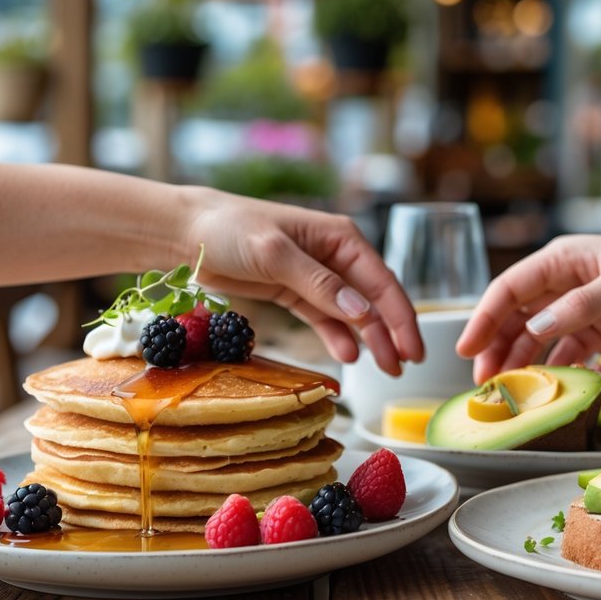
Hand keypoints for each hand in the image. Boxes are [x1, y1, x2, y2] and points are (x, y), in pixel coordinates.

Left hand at [183, 191, 423, 375]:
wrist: (186, 234)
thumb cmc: (230, 230)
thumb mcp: (275, 254)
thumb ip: (319, 284)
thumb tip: (362, 313)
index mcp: (340, 237)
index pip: (381, 281)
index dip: (401, 317)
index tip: (414, 349)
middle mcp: (334, 255)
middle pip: (373, 299)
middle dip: (391, 333)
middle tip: (404, 367)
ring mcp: (315, 276)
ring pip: (353, 312)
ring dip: (369, 339)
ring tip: (385, 369)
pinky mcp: (294, 292)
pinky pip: (324, 318)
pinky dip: (338, 337)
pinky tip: (349, 356)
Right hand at [455, 196, 600, 382]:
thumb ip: (580, 306)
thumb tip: (537, 327)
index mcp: (563, 260)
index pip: (511, 288)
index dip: (484, 318)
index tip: (465, 349)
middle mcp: (565, 282)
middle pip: (517, 316)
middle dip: (496, 347)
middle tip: (482, 383)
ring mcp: (581, 307)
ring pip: (537, 337)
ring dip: (520, 362)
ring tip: (505, 392)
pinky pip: (566, 352)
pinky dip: (552, 369)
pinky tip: (543, 389)